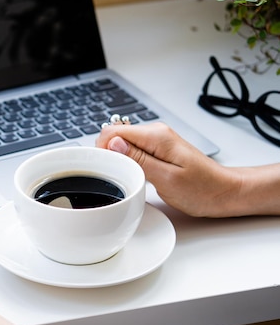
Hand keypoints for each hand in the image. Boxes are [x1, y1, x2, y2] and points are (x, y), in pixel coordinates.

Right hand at [96, 123, 241, 216]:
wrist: (222, 192)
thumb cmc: (201, 188)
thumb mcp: (166, 178)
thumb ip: (138, 160)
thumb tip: (113, 144)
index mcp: (156, 136)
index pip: (112, 131)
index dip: (102, 150)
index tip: (105, 169)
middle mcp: (154, 134)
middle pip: (114, 137)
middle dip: (109, 156)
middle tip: (118, 178)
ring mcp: (155, 141)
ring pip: (121, 145)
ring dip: (118, 161)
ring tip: (129, 178)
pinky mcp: (156, 151)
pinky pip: (131, 152)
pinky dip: (127, 164)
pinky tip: (135, 176)